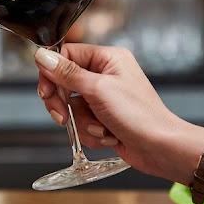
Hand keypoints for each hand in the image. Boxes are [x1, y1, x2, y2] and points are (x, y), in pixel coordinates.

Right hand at [35, 44, 203, 203]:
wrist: (161, 148)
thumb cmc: (139, 115)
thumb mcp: (98, 90)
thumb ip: (67, 73)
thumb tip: (42, 55)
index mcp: (108, 58)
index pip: (66, 54)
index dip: (52, 73)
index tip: (47, 91)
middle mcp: (106, 74)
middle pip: (64, 82)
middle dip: (64, 104)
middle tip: (62, 117)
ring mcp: (105, 97)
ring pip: (72, 107)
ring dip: (83, 123)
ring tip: (102, 128)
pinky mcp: (104, 117)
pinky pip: (82, 123)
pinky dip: (91, 133)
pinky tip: (109, 137)